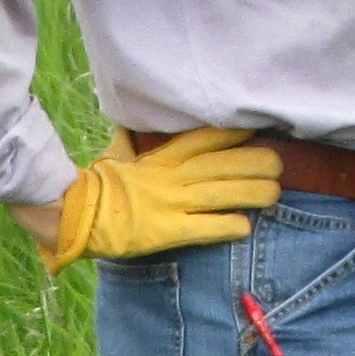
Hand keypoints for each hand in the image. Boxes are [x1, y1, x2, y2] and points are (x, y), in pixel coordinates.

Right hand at [44, 128, 283, 270]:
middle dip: (255, 163)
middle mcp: (171, 177)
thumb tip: (127, 125)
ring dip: (252, 192)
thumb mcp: (115, 155)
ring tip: (275, 193)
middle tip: (279, 164)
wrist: (74, 214)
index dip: (234, 132)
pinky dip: (227, 226)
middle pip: (222, 164)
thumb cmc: (97, 185)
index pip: (204, 138)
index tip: (258, 128)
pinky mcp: (166, 231)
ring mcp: (170, 204)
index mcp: (161, 158)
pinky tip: (246, 227)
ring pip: (221, 193)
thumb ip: (130, 141)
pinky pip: (203, 228)